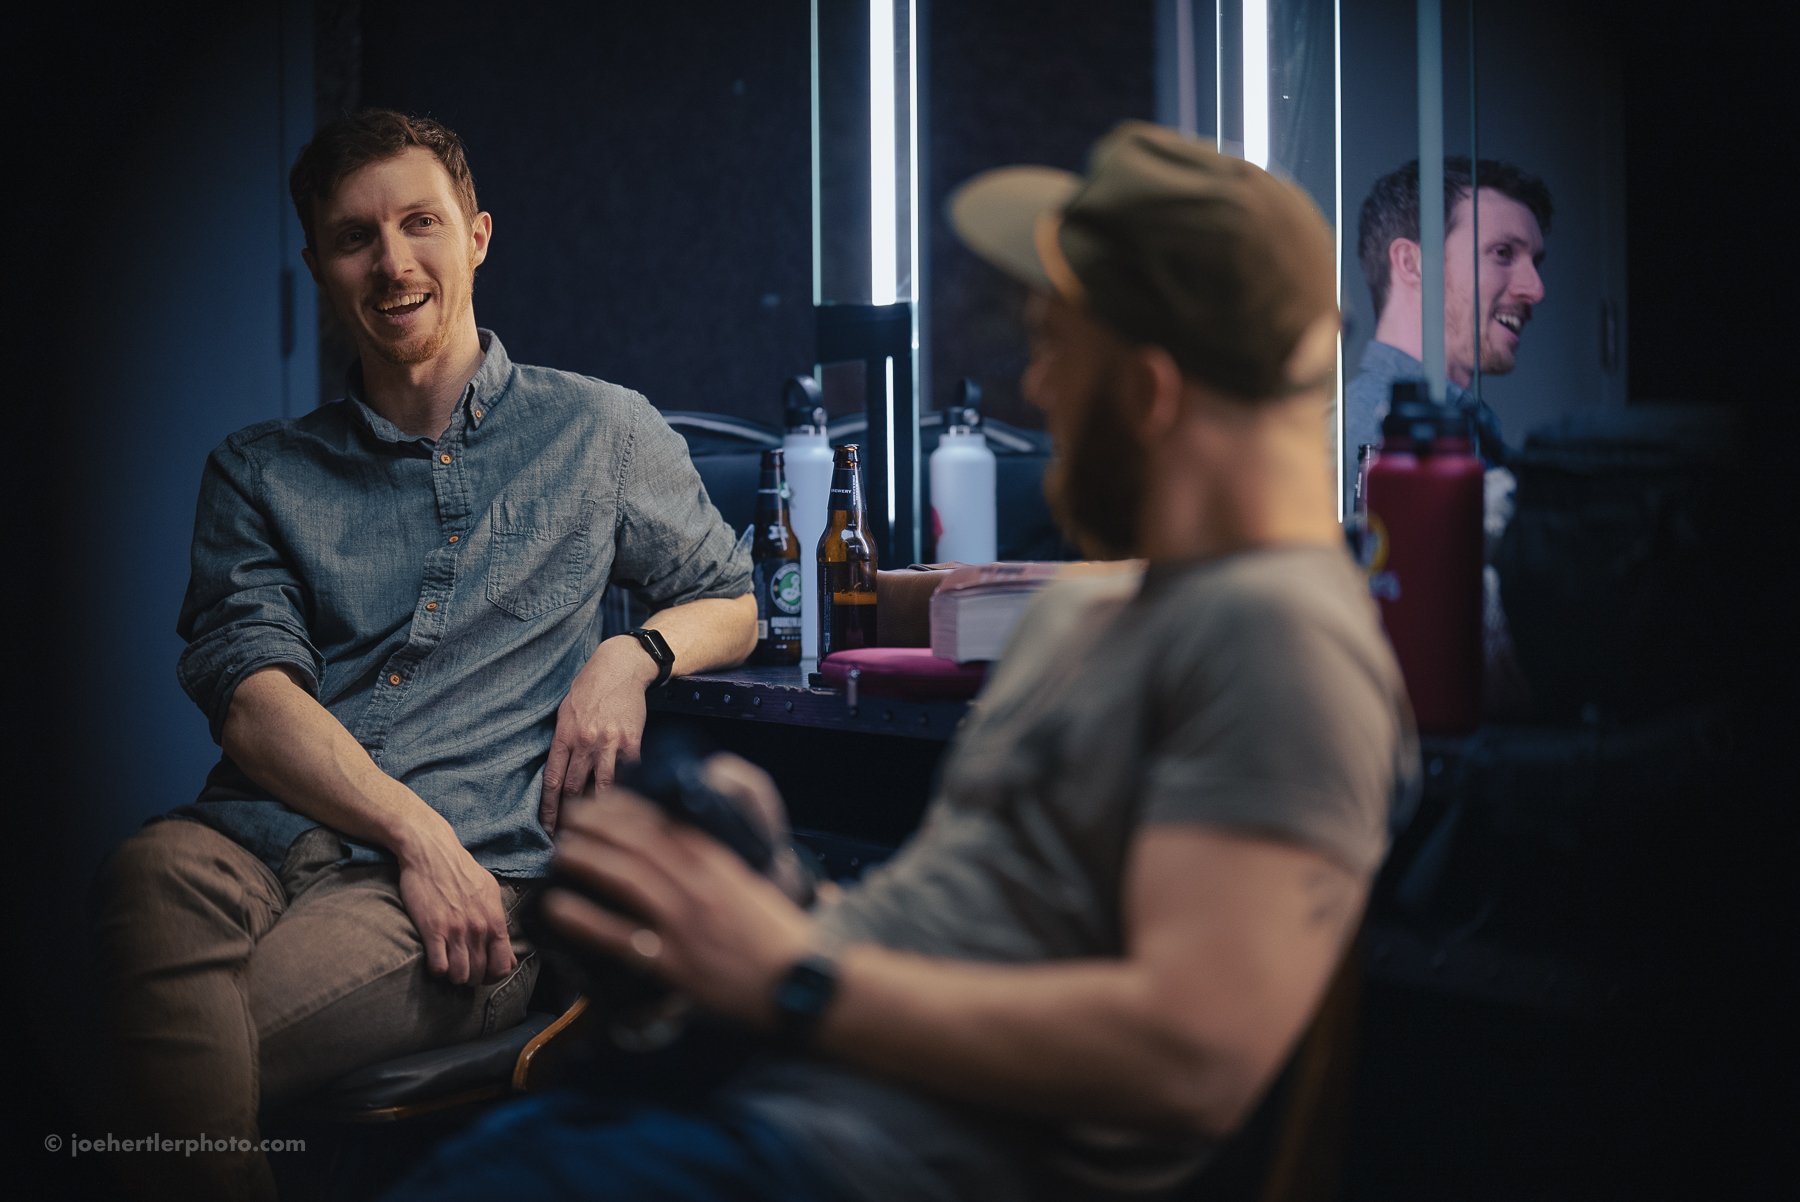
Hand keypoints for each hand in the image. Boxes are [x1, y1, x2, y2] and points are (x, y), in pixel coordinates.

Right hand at [395, 822, 516, 986]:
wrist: (432, 852)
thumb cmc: (462, 870)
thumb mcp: (489, 891)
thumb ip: (497, 918)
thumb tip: (505, 944)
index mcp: (495, 920)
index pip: (503, 966)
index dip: (492, 976)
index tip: (482, 972)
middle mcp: (479, 929)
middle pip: (479, 974)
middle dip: (471, 978)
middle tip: (461, 968)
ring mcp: (456, 930)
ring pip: (460, 976)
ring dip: (453, 976)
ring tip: (448, 965)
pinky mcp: (432, 930)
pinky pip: (438, 967)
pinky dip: (437, 970)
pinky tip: (435, 959)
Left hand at [540, 756, 815, 1027]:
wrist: (802, 984)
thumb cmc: (781, 939)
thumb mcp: (754, 889)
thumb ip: (722, 870)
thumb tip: (691, 854)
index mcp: (720, 865)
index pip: (667, 824)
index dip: (630, 808)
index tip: (605, 800)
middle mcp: (699, 886)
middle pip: (639, 843)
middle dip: (600, 824)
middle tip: (572, 816)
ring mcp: (685, 923)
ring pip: (626, 877)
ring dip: (588, 858)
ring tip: (561, 850)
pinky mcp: (674, 962)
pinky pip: (619, 935)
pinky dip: (585, 918)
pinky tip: (559, 907)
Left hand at [541, 637, 654, 832]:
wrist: (620, 668)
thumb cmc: (590, 688)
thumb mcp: (565, 712)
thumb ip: (562, 741)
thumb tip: (558, 772)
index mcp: (565, 735)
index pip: (552, 781)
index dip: (548, 809)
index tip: (547, 829)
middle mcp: (585, 742)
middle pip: (574, 788)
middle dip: (570, 817)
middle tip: (569, 838)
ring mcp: (610, 743)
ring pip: (603, 786)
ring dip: (598, 810)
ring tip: (597, 830)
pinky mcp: (633, 741)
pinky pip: (630, 772)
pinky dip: (627, 789)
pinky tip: (627, 805)